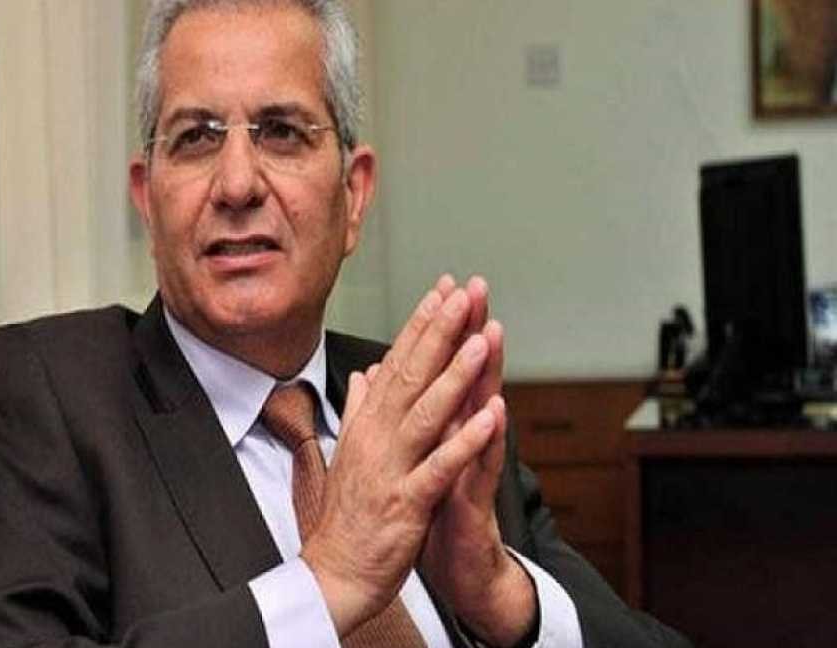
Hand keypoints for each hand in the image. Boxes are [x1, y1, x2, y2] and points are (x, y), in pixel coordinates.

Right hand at [300, 276, 503, 635]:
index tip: (442, 291)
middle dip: (438, 332)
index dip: (420, 326)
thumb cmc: (348, 517)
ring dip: (454, 375)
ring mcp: (391, 469)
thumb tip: (364, 374)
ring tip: (480, 339)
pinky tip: (491, 415)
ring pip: (425, 413)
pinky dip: (466, 440)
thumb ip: (359, 410)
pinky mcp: (407, 502)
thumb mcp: (349, 454)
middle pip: (410, 376)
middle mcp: (376, 439)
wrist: (334, 573)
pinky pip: (440, 466)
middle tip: (463, 293)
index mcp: (367, 427)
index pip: (396, 364)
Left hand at [421, 298, 536, 645]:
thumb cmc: (436, 511)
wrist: (457, 570)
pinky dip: (487, 438)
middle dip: (470, 332)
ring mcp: (472, 466)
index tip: (442, 286)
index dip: (441, 329)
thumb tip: (395, 379)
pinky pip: (481, 465)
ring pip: (482, 413)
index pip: (442, 370)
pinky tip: (496, 410)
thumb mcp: (419, 457)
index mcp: (441, 427)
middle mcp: (462, 439)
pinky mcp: (475, 499)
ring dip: (488, 373)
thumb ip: (415, 416)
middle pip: (467, 377)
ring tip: (491, 332)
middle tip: (477, 288)